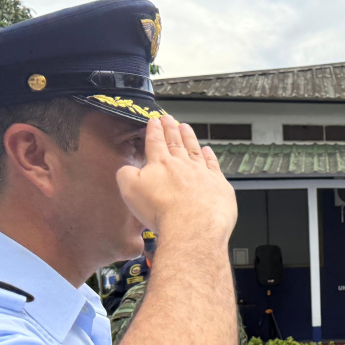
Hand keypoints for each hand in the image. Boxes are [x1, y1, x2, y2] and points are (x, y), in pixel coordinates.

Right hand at [116, 115, 235, 237]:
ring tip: (185, 127)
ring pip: (194, 149)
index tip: (154, 121)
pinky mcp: (218, 185)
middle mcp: (182, 164)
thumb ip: (126, 175)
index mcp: (160, 164)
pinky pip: (213, 165)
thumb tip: (127, 168)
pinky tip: (208, 150)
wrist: (193, 226)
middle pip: (175, 142)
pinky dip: (210, 156)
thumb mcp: (130, 191)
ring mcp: (202, 173)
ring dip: (189, 137)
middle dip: (170, 129)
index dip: (154, 130)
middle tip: (169, 118)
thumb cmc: (162, 211)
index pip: (155, 142)